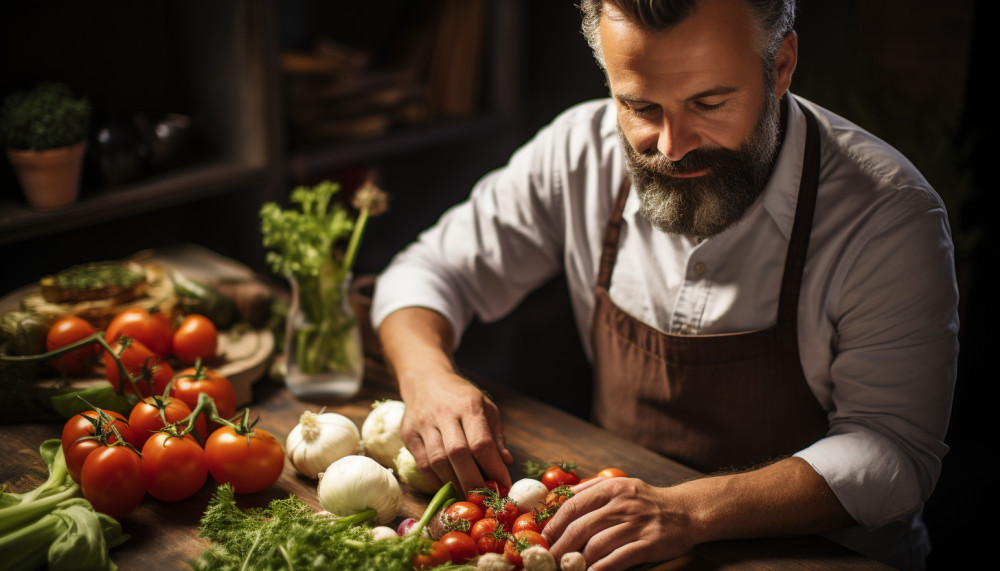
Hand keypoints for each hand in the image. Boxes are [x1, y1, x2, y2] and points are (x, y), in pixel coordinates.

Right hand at [400, 372, 512, 493]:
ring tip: (468, 499)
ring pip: (437, 462)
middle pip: (458, 454)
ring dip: (454, 484)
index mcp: (469, 405)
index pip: (481, 442)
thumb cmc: (461, 397)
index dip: (493, 469)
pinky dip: (437, 481)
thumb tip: (506, 462)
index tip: (503, 487)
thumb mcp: (486, 407)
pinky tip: (449, 488)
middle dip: (473, 482)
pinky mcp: (409, 435)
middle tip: (485, 501)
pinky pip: (422, 464)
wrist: (425, 379)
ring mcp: (423, 424)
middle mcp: (444, 414)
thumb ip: (495, 436)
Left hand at [543, 477, 695, 570]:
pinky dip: (601, 569)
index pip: (573, 505)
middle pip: (581, 527)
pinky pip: (618, 559)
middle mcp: (622, 504)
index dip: (554, 524)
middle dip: (560, 546)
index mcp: (612, 488)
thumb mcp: (621, 485)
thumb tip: (560, 496)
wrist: (687, 511)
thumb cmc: (648, 500)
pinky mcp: (649, 543)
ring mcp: (636, 524)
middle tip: (548, 559)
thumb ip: (592, 488)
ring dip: (577, 560)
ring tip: (567, 568)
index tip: (542, 539)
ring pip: (597, 545)